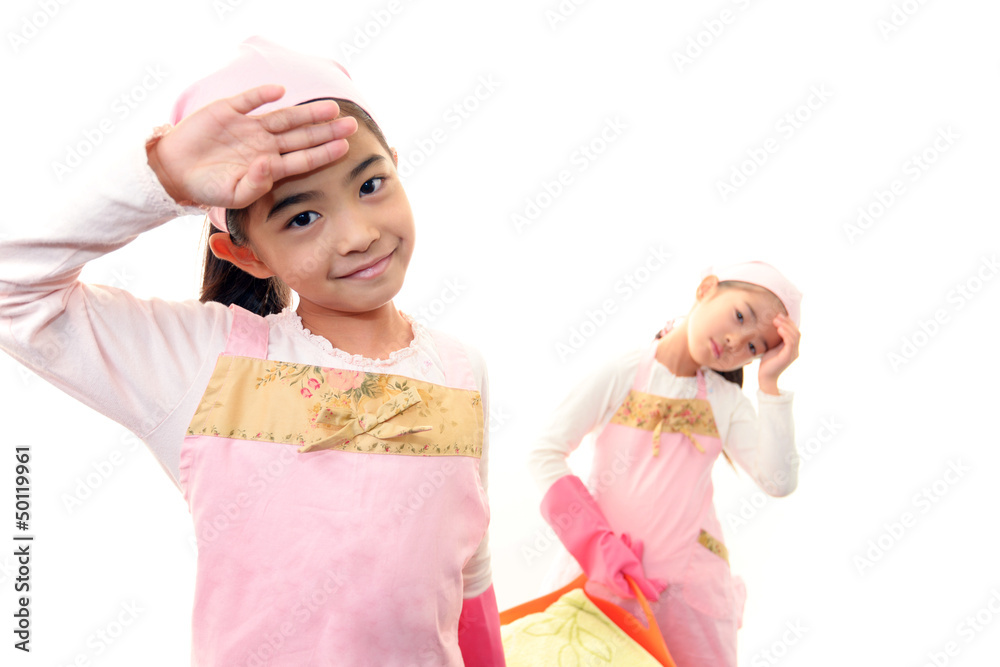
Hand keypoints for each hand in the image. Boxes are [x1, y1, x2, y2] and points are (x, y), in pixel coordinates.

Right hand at [147, 84, 357, 207]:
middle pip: (301, 135)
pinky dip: (263, 94)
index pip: (303, 158)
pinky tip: (280, 91)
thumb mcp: (234, 194)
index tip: (345, 147)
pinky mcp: (228, 111)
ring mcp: (249, 126)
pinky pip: (249, 100)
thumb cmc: (209, 187)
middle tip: (351, 124)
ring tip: (331, 108)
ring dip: (306, 112)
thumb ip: (256, 184)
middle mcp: (265, 143)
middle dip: (326, 130)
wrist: (176, 171)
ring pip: (284, 116)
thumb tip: (270, 165)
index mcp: (269, 165)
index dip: (324, 152)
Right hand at [540, 476, 665, 600]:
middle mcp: (606, 581)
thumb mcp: (629, 563)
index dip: (650, 587)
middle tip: (641, 545)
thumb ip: (642, 581)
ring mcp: (601, 572)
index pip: (636, 593)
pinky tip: (622, 537)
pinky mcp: (599, 563)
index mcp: (613, 584)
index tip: (664, 582)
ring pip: (623, 566)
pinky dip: (621, 550)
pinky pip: (615, 561)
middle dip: (638, 561)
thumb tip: (655, 597)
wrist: (586, 531)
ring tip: (629, 537)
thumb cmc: (607, 547)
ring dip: (629, 552)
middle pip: (630, 577)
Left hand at [758, 312, 799, 394]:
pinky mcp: (788, 356)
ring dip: (786, 326)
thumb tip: (771, 327)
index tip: (779, 315)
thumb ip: (775, 340)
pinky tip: (779, 329)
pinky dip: (785, 334)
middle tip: (777, 316)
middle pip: (796, 332)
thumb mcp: (771, 348)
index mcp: (792, 348)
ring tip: (777, 321)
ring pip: (794, 336)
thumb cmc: (767, 363)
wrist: (765, 377)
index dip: (788, 322)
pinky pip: (790, 343)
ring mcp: (793, 354)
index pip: (794, 332)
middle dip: (787, 322)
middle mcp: (795, 350)